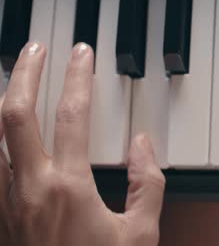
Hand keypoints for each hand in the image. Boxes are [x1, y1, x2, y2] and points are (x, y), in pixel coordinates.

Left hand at [0, 42, 164, 245]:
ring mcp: (6, 200)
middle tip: (36, 48)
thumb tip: (142, 146)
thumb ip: (147, 184)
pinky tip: (3, 132)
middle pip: (13, 113)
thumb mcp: (140, 234)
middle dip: (24, 72)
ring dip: (2, 100)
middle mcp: (28, 187)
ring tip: (14, 78)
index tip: (82, 52)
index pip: (72, 114)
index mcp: (68, 187)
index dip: (77, 76)